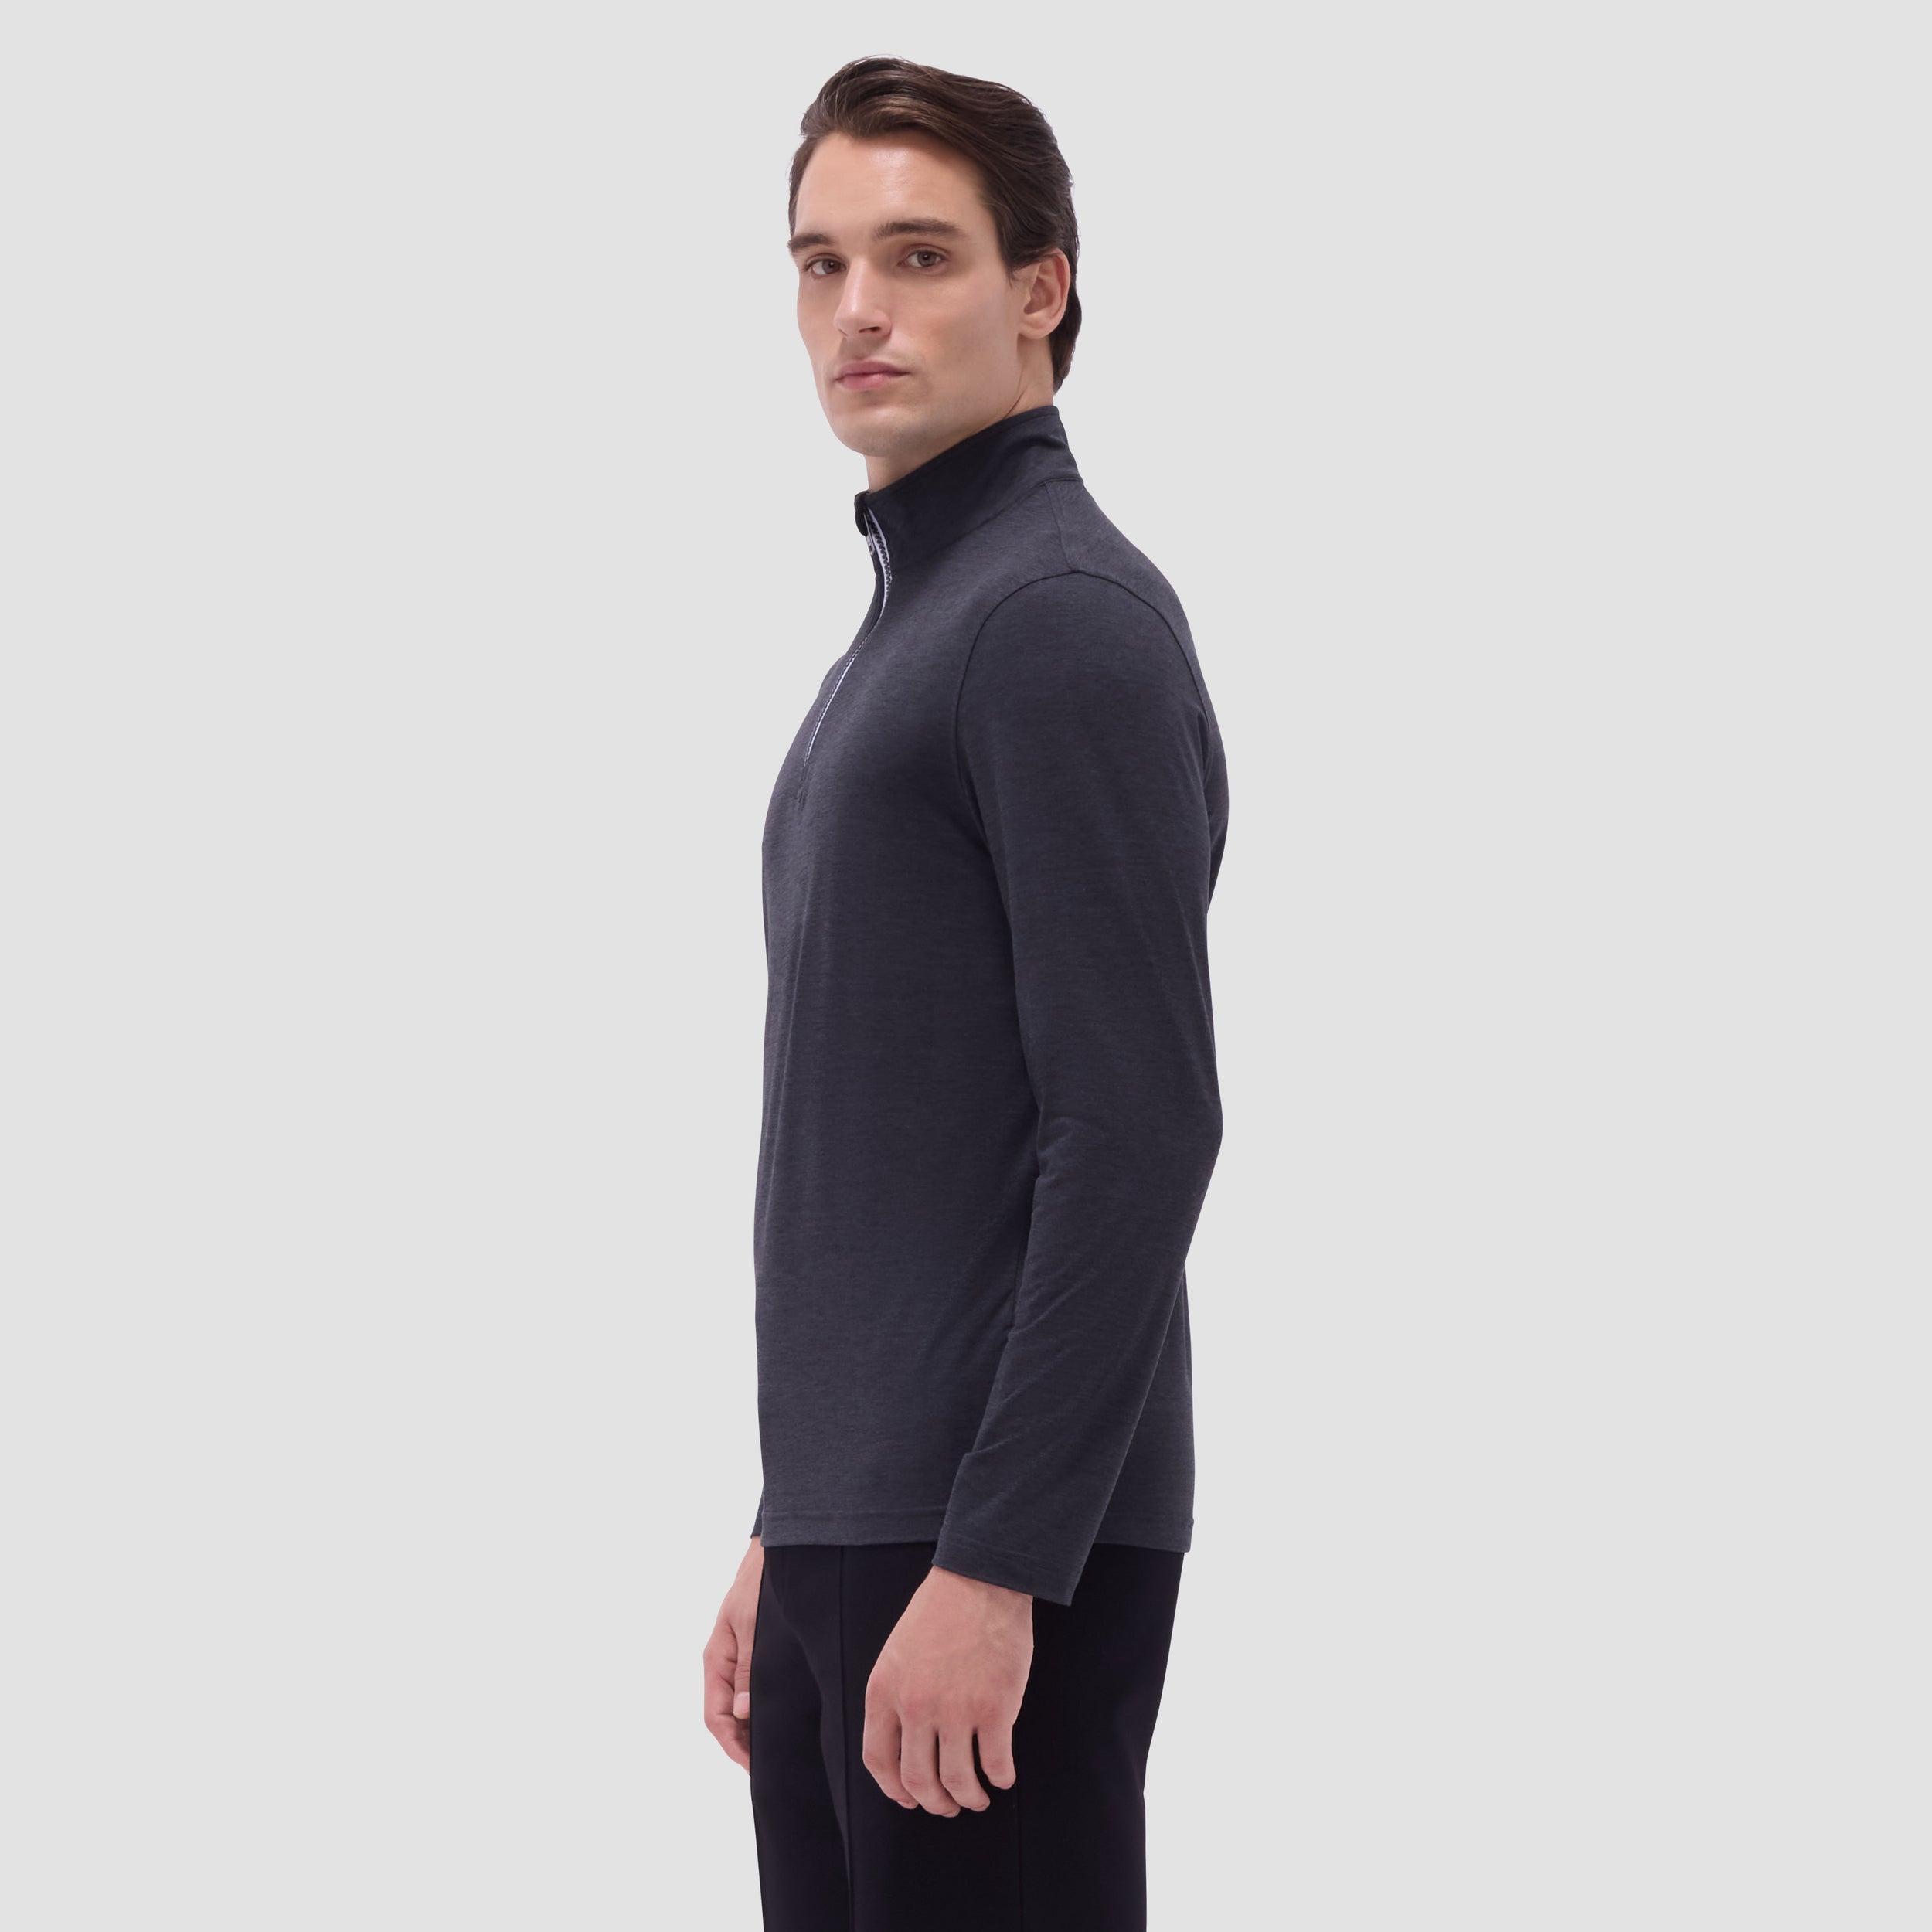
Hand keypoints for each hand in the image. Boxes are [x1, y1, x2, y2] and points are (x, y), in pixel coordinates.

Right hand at [703, 1537, 763, 1770]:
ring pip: (736, 1706)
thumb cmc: (759, 1583)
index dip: (732, 1746)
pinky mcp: (751, 1652)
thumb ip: (748, 1669)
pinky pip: (749, 1690)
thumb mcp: (754, 1626)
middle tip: (770, 1765)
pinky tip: (778, 1718)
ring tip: (775, 1749)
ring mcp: (736, 1658)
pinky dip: (757, 1709)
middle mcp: (722, 1663)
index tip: (753, 1766)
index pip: (715, 1717)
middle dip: (742, 1744)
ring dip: (750, 1729)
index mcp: (716, 1659)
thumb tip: (742, 1712)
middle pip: (724, 1717)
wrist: (774, 1551)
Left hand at [862, 1563, 1032, 1815]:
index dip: (894, 1790)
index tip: (909, 1799)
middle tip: (947, 1806)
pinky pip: (995, 1763)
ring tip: (977, 1798)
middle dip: (934, 1802)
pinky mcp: (994, 1708)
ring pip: (957, 1780)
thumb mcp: (897, 1652)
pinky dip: (1000, 1778)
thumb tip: (905, 1746)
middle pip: (918, 1779)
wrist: (981, 1579)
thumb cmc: (940, 1611)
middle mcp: (915, 1706)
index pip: (879, 1760)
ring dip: (968, 1798)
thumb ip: (895, 1696)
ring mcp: (955, 1710)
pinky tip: (1003, 1776)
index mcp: (884, 1691)